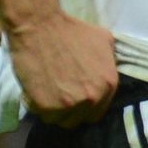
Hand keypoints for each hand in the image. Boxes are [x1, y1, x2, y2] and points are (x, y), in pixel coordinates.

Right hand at [8, 12, 118, 127]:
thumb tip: (109, 69)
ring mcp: (68, 104)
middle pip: (79, 119)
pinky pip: (43, 116)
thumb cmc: (72, 30)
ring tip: (48, 93)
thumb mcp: (104, 40)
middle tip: (60, 96)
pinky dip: (38, 106)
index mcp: (109, 84)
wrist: (40, 27)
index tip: (76, 98)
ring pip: (60, 120)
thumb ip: (110, 60)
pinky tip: (37, 90)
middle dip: (71, 110)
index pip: (98, 111)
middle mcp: (92, 98)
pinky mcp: (45, 106)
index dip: (87, 106)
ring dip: (54, 110)